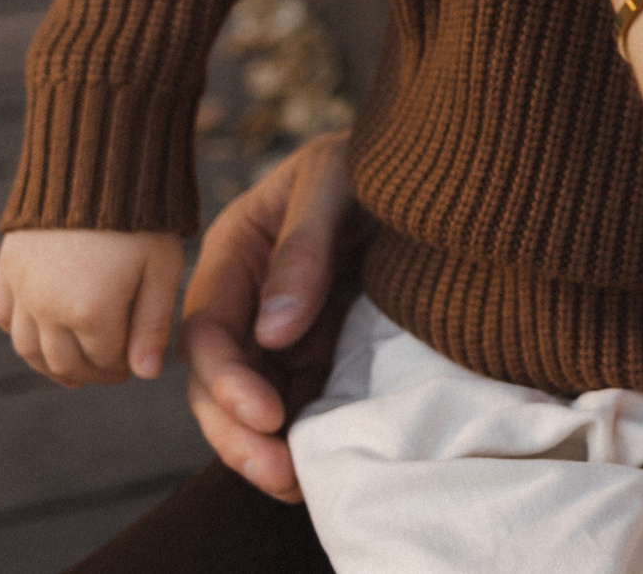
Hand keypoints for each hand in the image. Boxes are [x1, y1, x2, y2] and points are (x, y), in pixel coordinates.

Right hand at [0, 228, 183, 385]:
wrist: (94, 166)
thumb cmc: (140, 217)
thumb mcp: (161, 268)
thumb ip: (152, 325)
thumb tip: (145, 373)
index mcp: (92, 313)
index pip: (105, 361)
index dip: (122, 368)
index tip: (135, 365)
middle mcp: (48, 309)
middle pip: (65, 362)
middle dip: (90, 373)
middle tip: (110, 370)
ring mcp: (22, 291)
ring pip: (27, 349)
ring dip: (51, 365)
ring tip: (74, 368)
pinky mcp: (7, 270)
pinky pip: (3, 316)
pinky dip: (18, 332)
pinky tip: (38, 332)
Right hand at [178, 130, 370, 501]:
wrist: (434, 158)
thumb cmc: (373, 156)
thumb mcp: (334, 182)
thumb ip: (303, 251)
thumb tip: (273, 334)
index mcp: (235, 253)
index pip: (208, 331)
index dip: (228, 380)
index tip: (267, 415)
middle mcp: (250, 297)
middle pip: (220, 379)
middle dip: (239, 432)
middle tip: (279, 473)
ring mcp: (284, 324)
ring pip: (257, 397)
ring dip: (268, 445)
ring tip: (297, 485)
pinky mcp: (322, 342)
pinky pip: (301, 394)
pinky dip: (303, 430)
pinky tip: (319, 463)